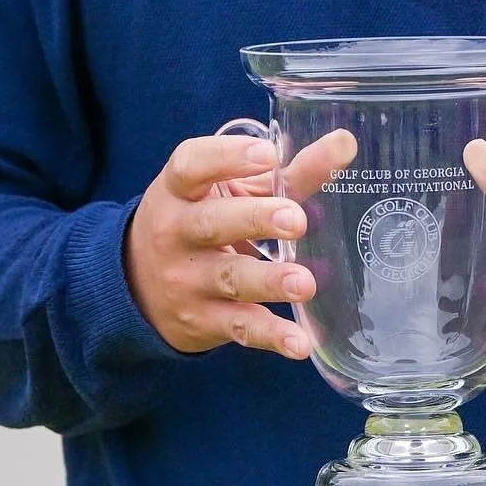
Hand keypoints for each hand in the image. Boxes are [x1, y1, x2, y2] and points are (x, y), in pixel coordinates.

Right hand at [124, 126, 355, 357]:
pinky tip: (299, 342)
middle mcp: (176, 231)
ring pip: (228, 278)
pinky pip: (238, 328)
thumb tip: (346, 143)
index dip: (228, 158)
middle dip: (255, 220)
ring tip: (304, 282)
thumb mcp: (229, 191)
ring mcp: (187, 279)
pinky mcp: (202, 320)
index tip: (268, 154)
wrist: (139, 285)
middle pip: (212, 223)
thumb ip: (286, 171)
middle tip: (295, 219)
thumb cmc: (201, 220)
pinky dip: (269, 336)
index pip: (193, 165)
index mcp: (180, 189)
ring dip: (268, 281)